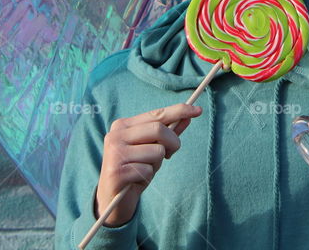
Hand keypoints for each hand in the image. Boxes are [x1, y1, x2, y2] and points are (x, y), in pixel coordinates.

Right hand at [95, 102, 202, 226]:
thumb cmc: (135, 170)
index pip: (156, 114)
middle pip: (159, 129)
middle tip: (170, 154)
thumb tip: (187, 117)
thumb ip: (167, 134)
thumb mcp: (152, 149)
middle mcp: (116, 135)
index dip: (179, 111)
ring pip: (157, 151)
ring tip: (144, 170)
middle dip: (173, 142)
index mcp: (123, 125)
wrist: (111, 199)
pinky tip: (136, 180)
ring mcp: (115, 153)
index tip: (198, 110)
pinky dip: (148, 177)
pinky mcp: (116, 172)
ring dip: (157, 164)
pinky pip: (148, 170)